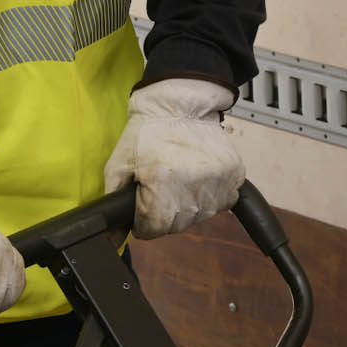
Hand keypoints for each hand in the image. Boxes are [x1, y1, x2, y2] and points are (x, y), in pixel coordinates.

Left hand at [103, 78, 243, 238]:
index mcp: (162, 183)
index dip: (144, 221)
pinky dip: (211, 195)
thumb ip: (114, 204)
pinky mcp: (234, 173)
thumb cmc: (146, 133)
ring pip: (202, 215)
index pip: (155, 228)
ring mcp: (217, 180)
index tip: (144, 208)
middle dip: (165, 214)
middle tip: (161, 190)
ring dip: (189, 206)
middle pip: (178, 224)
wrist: (179, 106)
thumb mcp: (118, 165)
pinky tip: (199, 178)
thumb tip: (112, 240)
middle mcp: (193, 185)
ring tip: (180, 181)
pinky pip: (224, 201)